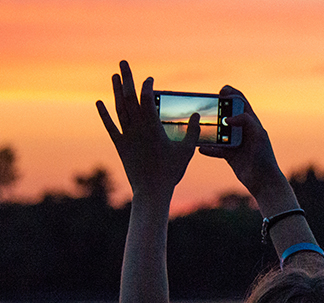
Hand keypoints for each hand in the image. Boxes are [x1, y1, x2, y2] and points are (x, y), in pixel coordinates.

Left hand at [96, 60, 198, 203]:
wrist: (151, 190)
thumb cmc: (171, 171)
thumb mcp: (187, 150)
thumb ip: (192, 131)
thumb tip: (196, 115)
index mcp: (153, 127)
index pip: (147, 99)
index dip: (147, 86)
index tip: (149, 79)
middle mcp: (137, 128)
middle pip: (129, 97)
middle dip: (127, 78)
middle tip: (123, 62)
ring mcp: (126, 136)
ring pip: (119, 108)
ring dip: (116, 91)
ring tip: (115, 76)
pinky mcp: (120, 145)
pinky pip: (110, 126)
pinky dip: (104, 114)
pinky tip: (99, 102)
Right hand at [199, 86, 286, 202]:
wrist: (264, 181)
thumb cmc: (264, 157)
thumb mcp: (258, 135)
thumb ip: (246, 121)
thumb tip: (227, 119)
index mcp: (252, 122)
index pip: (241, 102)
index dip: (232, 94)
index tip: (221, 91)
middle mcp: (243, 130)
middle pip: (226, 115)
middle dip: (216, 110)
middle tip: (204, 108)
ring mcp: (236, 143)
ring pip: (218, 132)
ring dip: (209, 130)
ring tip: (198, 127)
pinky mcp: (230, 156)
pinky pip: (216, 150)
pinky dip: (209, 149)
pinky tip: (201, 148)